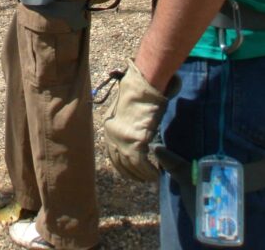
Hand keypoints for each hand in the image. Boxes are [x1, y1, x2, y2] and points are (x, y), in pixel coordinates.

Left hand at [104, 60, 178, 181]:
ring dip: (143, 175)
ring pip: (131, 166)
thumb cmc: (137, 91)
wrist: (142, 86)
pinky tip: (156, 174)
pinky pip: (142, 165)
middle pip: (119, 162)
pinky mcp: (136, 142)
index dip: (121, 165)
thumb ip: (126, 121)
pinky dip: (149, 172)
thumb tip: (134, 129)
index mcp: (108, 126)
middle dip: (131, 173)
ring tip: (152, 178)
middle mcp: (112, 136)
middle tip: (142, 179)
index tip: (130, 172)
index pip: (111, 153)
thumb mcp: (125, 108)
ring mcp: (123, 140)